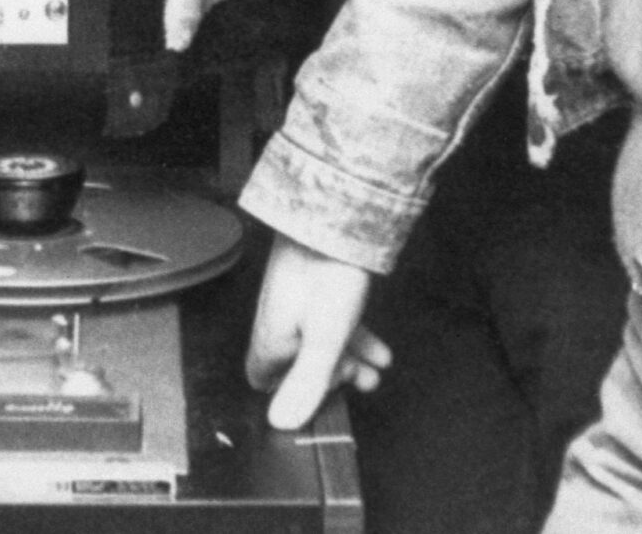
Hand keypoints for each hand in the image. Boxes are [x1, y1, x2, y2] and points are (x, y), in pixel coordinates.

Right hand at [245, 235, 390, 429]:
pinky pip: (332, 322)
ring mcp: (297, 303)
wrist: (334, 219)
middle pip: (297, 364)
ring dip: (350, 360)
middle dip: (333, 379)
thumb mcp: (323, 339)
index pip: (263, 379)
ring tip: (378, 369)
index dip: (288, 395)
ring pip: (320, 343)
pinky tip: (379, 348)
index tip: (319, 396)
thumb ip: (306, 382)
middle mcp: (278, 321)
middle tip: (363, 381)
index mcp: (271, 337)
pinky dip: (354, 337)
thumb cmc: (326, 277)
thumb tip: (280, 422)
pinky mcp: (316, 288)